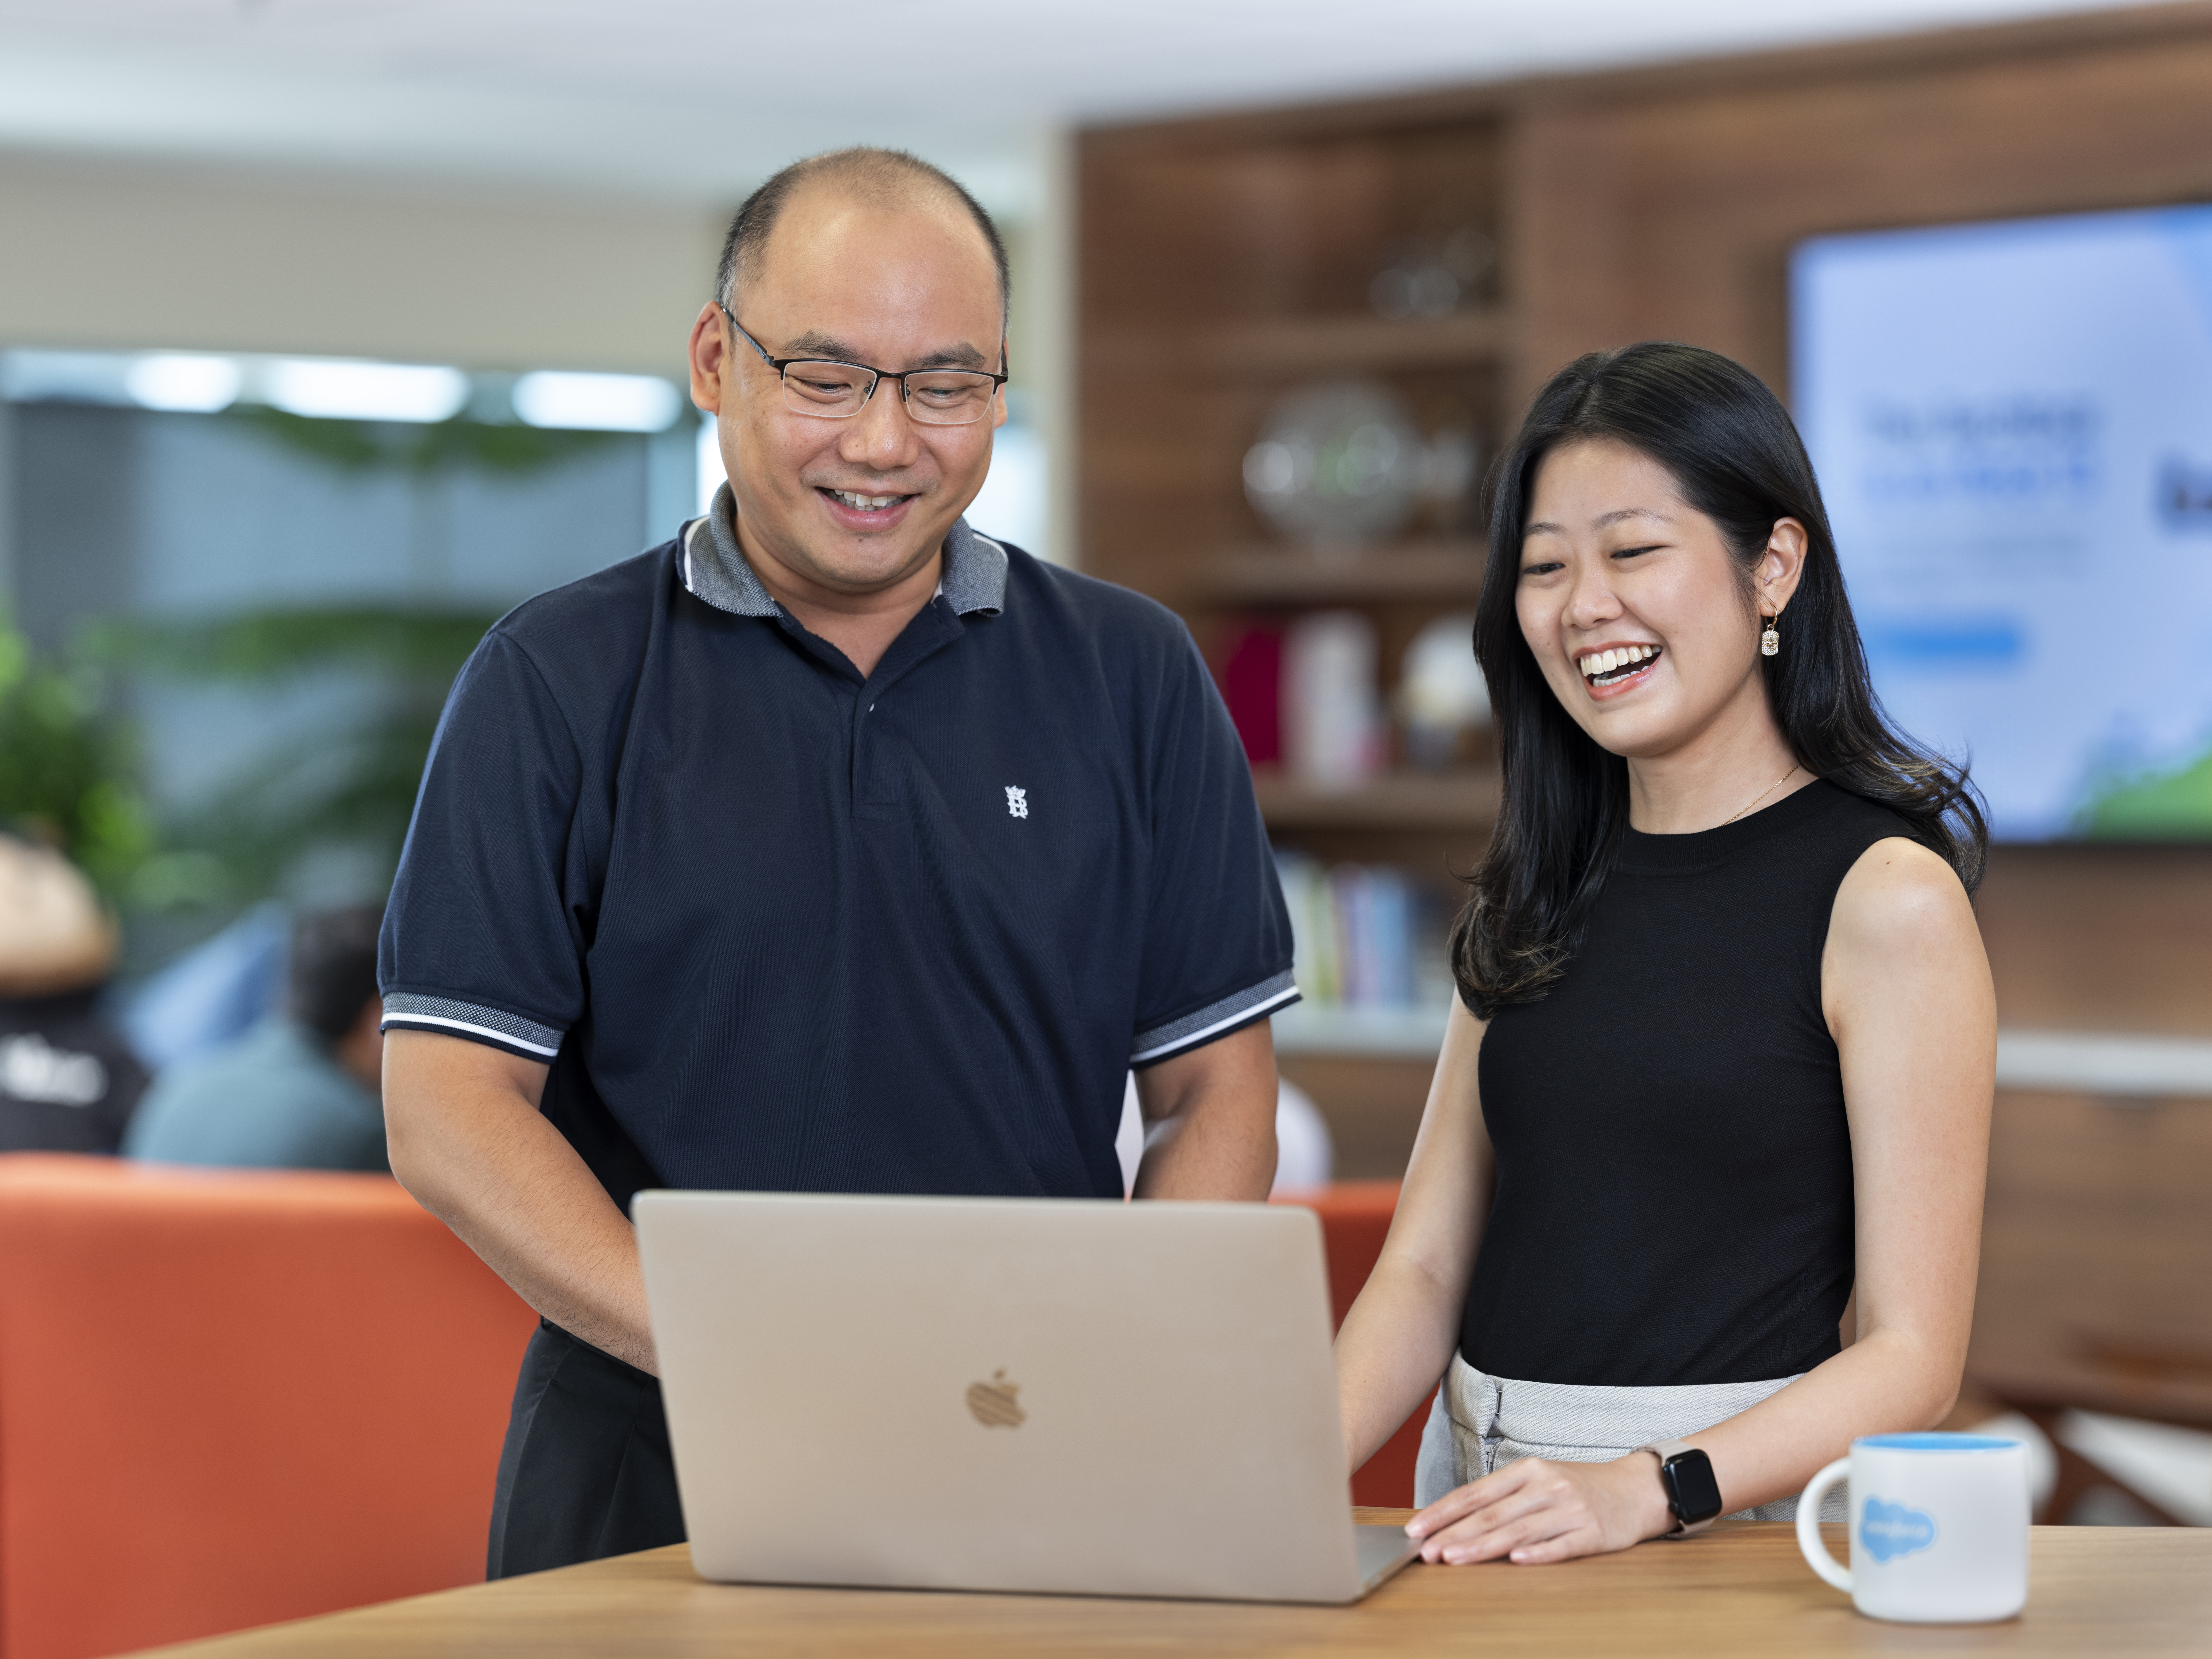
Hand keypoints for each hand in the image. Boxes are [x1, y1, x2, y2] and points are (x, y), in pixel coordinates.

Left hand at [1405, 1454, 1673, 1564]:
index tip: (1416, 1528)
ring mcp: (1570, 1509)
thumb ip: (1503, 1498)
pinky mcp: (1593, 1532)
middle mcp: (1546, 1486)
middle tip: (1426, 1550)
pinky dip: (1538, 1553)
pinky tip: (1516, 1560)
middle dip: (1454, 1533)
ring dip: (1483, 1546)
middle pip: (1492, 1513)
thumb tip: (1456, 1519)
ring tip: (1454, 1557)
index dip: (1443, 1511)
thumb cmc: (1578, 1488)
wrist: (1636, 1489)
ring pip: (1519, 1529)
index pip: (1476, 1493)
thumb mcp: (1539, 1481)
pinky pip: (1561, 1545)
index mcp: (1528, 1471)